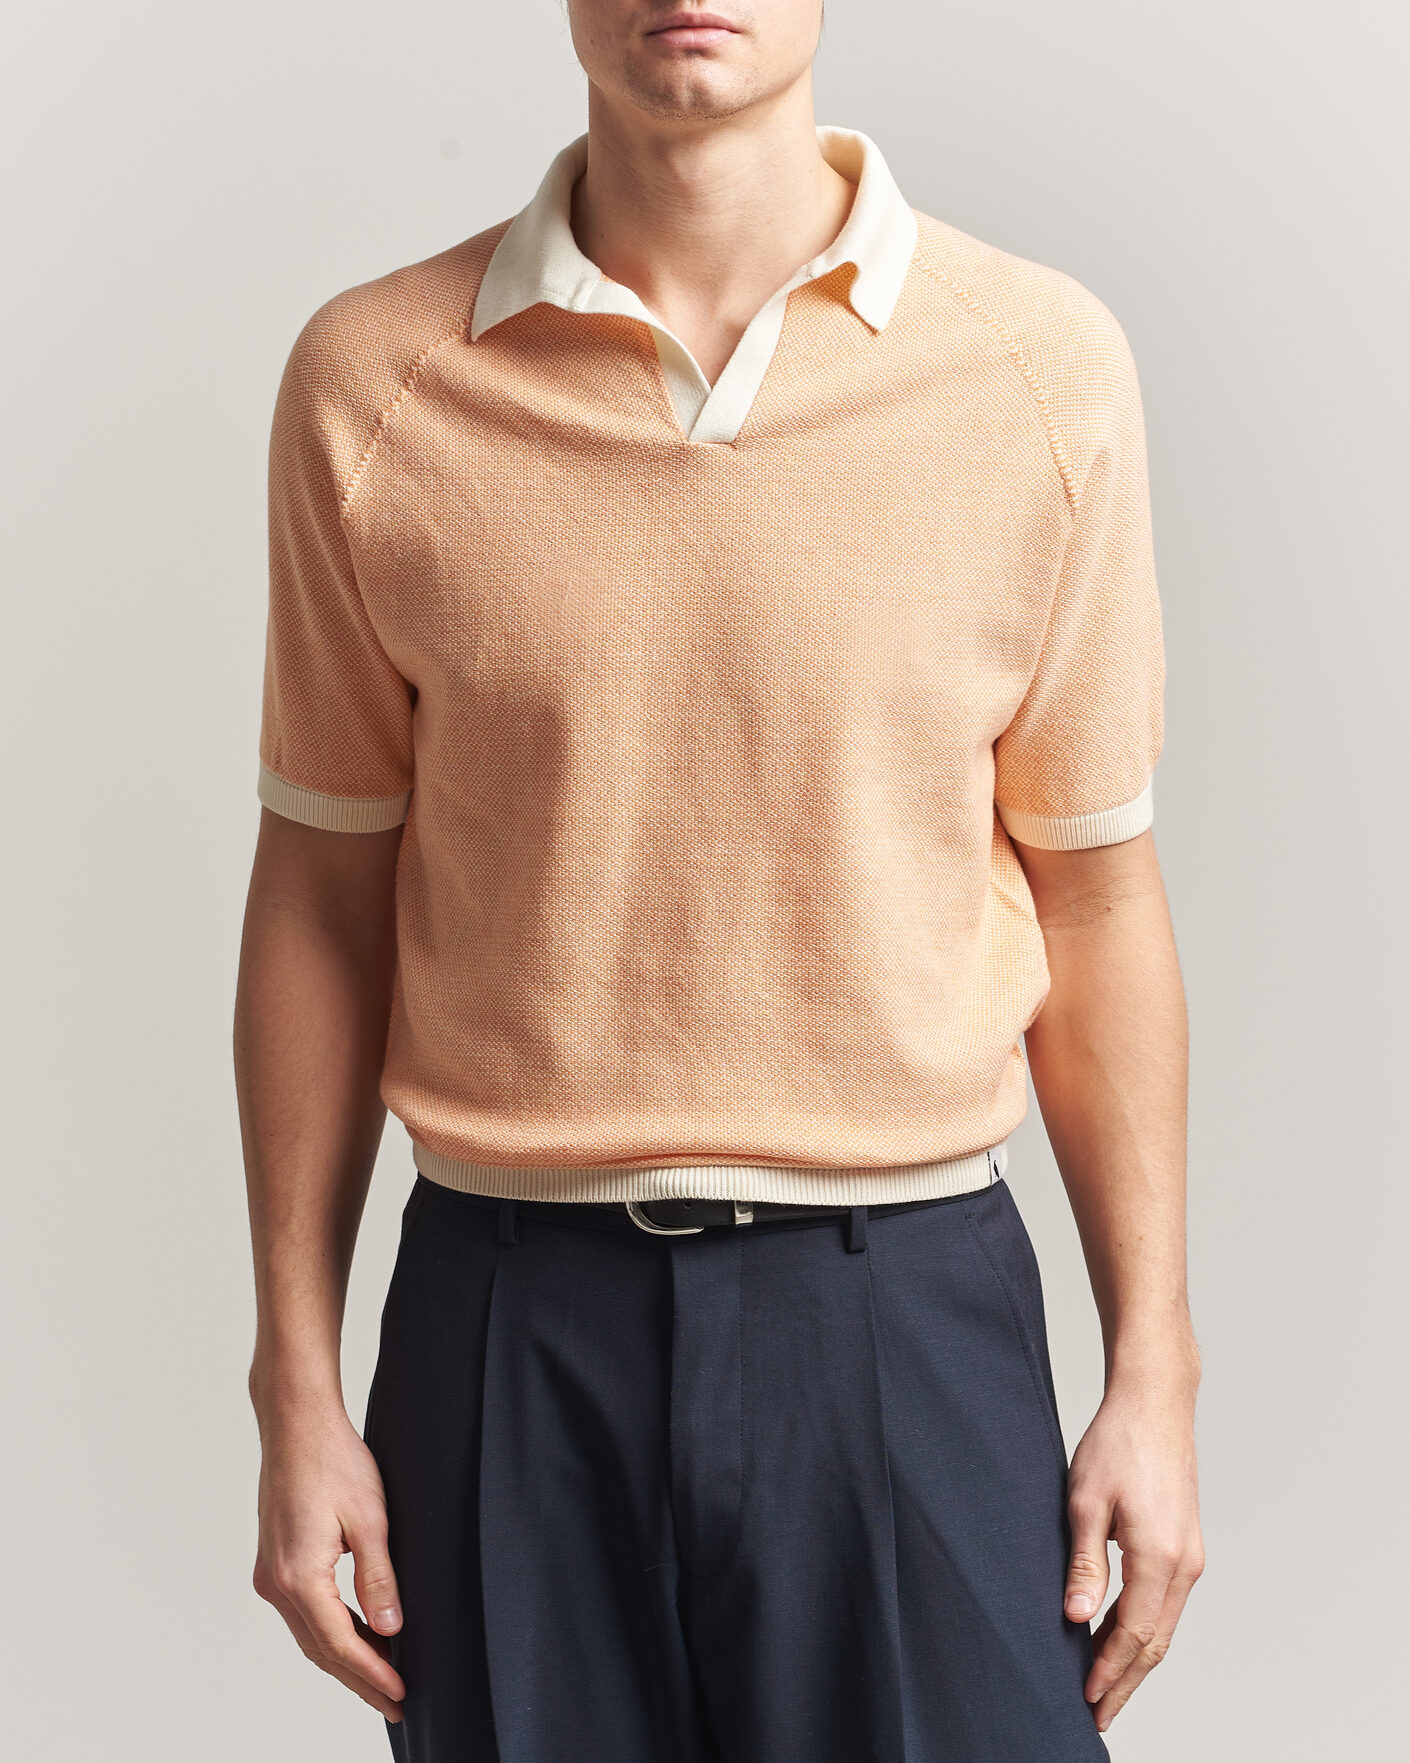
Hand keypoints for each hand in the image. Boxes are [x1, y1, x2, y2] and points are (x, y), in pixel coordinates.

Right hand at [251, 1398, 405, 1721]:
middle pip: (320, 1650)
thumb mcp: (370, 1518)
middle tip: (396, 1704)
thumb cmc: (334, 1461)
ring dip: (344, 1659)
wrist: (297, 1424)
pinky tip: (355, 1638)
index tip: (401, 1694)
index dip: (373, 1674)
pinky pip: (303, 1614)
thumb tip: (389, 1630)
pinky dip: (329, 1633)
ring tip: (382, 1679)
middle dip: (359, 1680)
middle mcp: (276, 1583)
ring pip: (310, 1635)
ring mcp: (270, 1574)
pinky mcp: (274, 1562)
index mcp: (299, 1577)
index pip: (339, 1644)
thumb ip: (378, 1577)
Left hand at [1062, 1373, 1204, 1732]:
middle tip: (1099, 1714)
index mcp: (1159, 1557)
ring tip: (1107, 1687)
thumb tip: (1077, 1618)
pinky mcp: (1187, 1544)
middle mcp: (1184, 1563)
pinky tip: (1123, 1637)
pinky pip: (1167, 1602)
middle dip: (1126, 1681)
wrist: (1154, 1403)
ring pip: (1164, 1625)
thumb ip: (1084, 1564)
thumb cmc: (1116, 1443)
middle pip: (1156, 1642)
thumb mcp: (1085, 1503)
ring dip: (1136, 1659)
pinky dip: (1146, 1629)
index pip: (1135, 1635)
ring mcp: (1190, 1555)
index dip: (1110, 1672)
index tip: (1087, 1700)